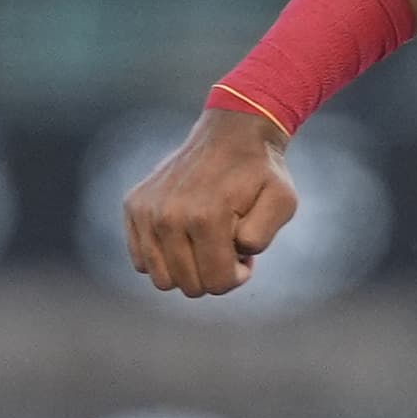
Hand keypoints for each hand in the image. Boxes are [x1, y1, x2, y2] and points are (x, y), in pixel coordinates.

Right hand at [123, 108, 296, 296]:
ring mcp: (146, 211)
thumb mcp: (282, 202)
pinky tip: (184, 235)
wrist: (231, 132)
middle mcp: (168, 216)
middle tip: (226, 244)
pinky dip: (164, 256)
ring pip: (162, 279)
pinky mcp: (133, 206)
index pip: (217, 283)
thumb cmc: (260, 171)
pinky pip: (142, 261)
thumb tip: (234, 253)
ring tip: (205, 240)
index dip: (237, 276)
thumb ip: (262, 236)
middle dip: (213, 272)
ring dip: (187, 268)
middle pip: (189, 286)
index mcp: (205, 217)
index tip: (244, 253)